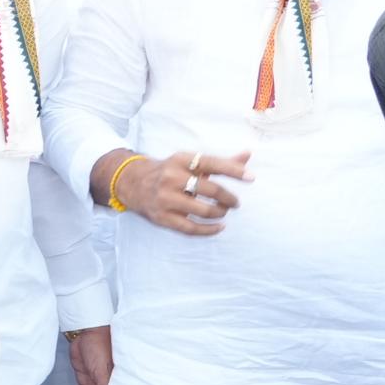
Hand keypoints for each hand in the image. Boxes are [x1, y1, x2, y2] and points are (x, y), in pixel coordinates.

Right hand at [113, 146, 248, 236]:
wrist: (133, 183)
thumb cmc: (171, 172)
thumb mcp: (191, 163)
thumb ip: (221, 162)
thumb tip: (248, 154)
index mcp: (180, 160)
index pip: (211, 163)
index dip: (233, 170)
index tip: (251, 177)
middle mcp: (171, 178)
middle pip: (209, 188)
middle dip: (228, 198)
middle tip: (236, 202)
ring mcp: (165, 199)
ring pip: (202, 210)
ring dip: (219, 212)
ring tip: (224, 211)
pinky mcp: (162, 217)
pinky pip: (190, 228)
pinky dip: (208, 230)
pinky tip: (219, 227)